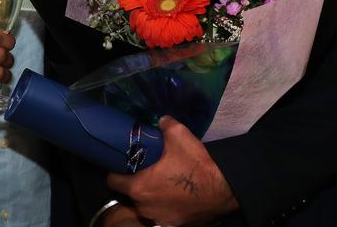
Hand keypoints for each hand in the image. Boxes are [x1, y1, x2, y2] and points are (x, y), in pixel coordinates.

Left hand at [107, 116, 238, 226]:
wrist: (223, 191)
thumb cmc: (196, 165)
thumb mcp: (180, 136)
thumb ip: (165, 125)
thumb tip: (161, 120)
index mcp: (139, 187)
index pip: (112, 181)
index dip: (116, 170)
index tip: (123, 162)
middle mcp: (144, 207)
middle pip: (130, 193)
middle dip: (136, 181)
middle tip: (147, 167)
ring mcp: (158, 218)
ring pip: (145, 204)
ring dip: (150, 194)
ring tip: (162, 181)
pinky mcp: (172, 224)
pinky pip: (161, 213)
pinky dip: (164, 204)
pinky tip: (175, 194)